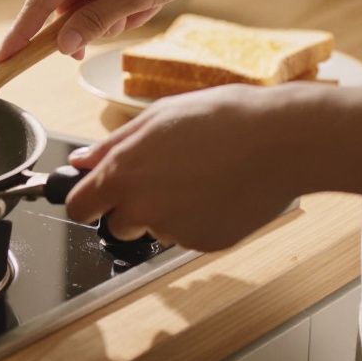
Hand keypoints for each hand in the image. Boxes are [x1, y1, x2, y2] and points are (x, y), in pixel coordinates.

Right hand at [0, 0, 234, 61]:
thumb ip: (95, 23)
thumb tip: (62, 46)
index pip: (40, 1)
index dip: (21, 33)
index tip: (2, 57)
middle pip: (67, 3)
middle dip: (94, 22)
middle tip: (128, 19)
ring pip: (88, 1)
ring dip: (114, 13)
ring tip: (148, 1)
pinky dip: (121, 2)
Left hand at [64, 84, 322, 251]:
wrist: (282, 141)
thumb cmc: (221, 118)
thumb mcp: (156, 117)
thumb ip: (112, 145)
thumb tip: (82, 161)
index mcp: (122, 175)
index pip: (79, 207)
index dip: (87, 199)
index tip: (96, 195)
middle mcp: (142, 208)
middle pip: (116, 224)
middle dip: (130, 207)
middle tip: (163, 177)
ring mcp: (175, 230)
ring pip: (156, 229)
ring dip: (167, 212)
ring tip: (200, 176)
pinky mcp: (206, 243)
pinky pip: (189, 235)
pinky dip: (198, 219)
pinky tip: (219, 190)